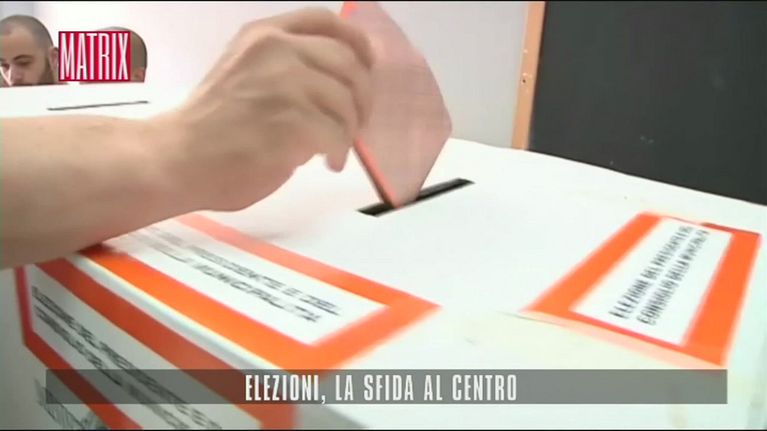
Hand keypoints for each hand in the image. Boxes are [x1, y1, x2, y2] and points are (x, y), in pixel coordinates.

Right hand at [156, 7, 373, 210]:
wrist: (177, 159)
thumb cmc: (209, 127)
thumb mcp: (245, 74)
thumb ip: (285, 69)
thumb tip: (336, 87)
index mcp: (264, 35)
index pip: (324, 20)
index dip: (356, 42)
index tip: (367, 65)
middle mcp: (277, 49)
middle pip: (348, 63)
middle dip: (362, 97)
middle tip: (357, 123)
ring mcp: (286, 82)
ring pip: (347, 101)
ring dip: (350, 130)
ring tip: (336, 150)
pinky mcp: (294, 120)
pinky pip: (338, 134)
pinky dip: (339, 152)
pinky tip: (328, 163)